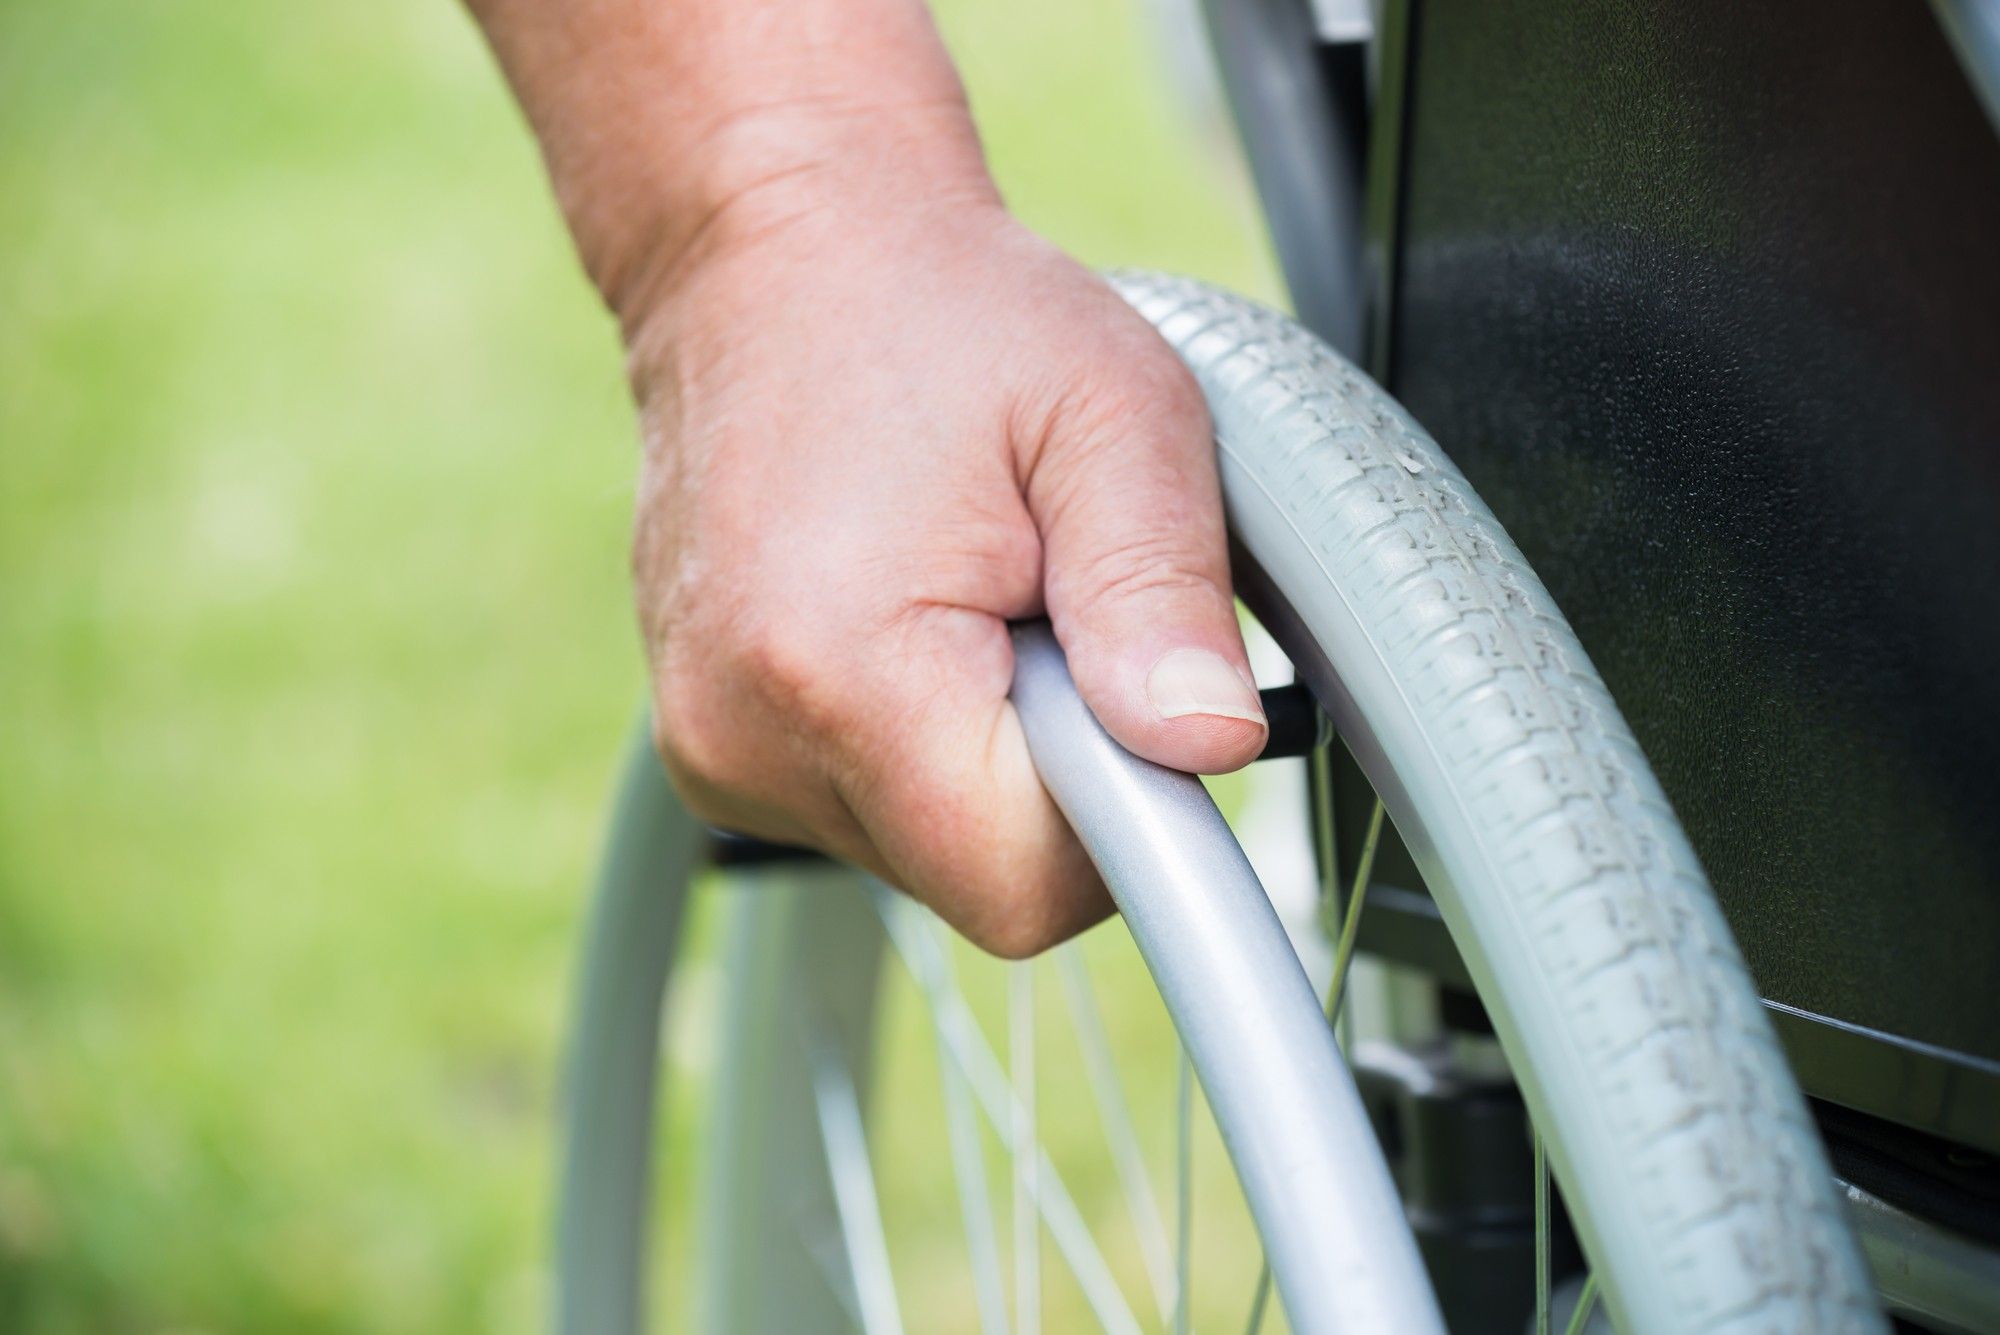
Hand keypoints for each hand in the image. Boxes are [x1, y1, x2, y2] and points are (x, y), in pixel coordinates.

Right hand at [628, 171, 1265, 956]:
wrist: (776, 258)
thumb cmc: (944, 315)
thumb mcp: (1109, 411)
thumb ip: (1162, 588)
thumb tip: (1209, 745)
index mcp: (836, 669)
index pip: (1023, 883)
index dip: (1120, 817)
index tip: (1133, 695)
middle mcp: (744, 738)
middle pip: (980, 876)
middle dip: (1058, 771)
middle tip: (1050, 609)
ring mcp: (714, 751)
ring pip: (930, 848)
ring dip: (992, 752)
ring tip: (976, 595)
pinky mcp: (714, 746)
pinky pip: (871, 806)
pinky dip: (926, 738)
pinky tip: (915, 619)